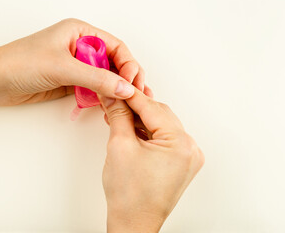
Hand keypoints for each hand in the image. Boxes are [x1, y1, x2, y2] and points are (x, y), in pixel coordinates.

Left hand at [0, 18, 146, 105]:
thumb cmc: (20, 62)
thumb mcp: (63, 67)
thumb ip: (97, 78)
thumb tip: (125, 88)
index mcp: (80, 32)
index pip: (116, 47)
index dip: (129, 65)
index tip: (133, 83)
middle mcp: (80, 47)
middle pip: (114, 62)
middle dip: (126, 79)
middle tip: (136, 96)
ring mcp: (75, 66)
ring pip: (105, 77)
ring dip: (116, 90)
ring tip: (127, 104)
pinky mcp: (70, 82)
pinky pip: (93, 89)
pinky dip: (102, 98)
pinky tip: (108, 106)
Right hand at [99, 89, 204, 232]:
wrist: (133, 223)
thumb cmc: (129, 195)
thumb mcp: (119, 146)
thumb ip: (118, 115)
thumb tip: (113, 95)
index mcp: (181, 144)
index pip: (152, 108)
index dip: (130, 95)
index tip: (116, 85)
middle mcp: (190, 149)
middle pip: (159, 114)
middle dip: (135, 106)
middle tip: (114, 99)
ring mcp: (187, 157)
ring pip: (161, 125)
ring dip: (140, 119)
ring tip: (118, 115)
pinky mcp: (180, 162)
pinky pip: (163, 138)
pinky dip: (147, 131)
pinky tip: (130, 128)